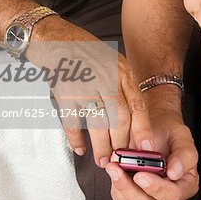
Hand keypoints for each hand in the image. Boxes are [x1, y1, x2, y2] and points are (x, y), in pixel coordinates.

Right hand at [26, 37, 153, 167]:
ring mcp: (84, 85)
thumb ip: (125, 86)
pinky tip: (80, 148)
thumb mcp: (114, 62)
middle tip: (121, 159)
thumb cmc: (86, 52)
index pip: (137, 105)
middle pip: (120, 117)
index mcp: (121, 72)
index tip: (145, 148)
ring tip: (104, 161)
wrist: (55, 38)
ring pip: (98, 123)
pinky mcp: (64, 92)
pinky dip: (76, 138)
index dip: (142, 129)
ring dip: (102, 146)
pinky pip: (72, 121)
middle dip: (121, 143)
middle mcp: (106, 78)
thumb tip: (135, 117)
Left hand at [105, 112, 198, 199]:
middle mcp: (165, 193)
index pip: (172, 195)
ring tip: (114, 165)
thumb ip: (184, 153)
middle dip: (130, 188)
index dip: (157, 188)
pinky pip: (119, 196)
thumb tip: (175, 172)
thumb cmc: (169, 132)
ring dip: (119, 185)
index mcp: (184, 184)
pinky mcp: (131, 191)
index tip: (143, 174)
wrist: (155, 125)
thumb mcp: (182, 136)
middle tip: (120, 169)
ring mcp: (147, 194)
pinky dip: (114, 181)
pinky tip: (114, 166)